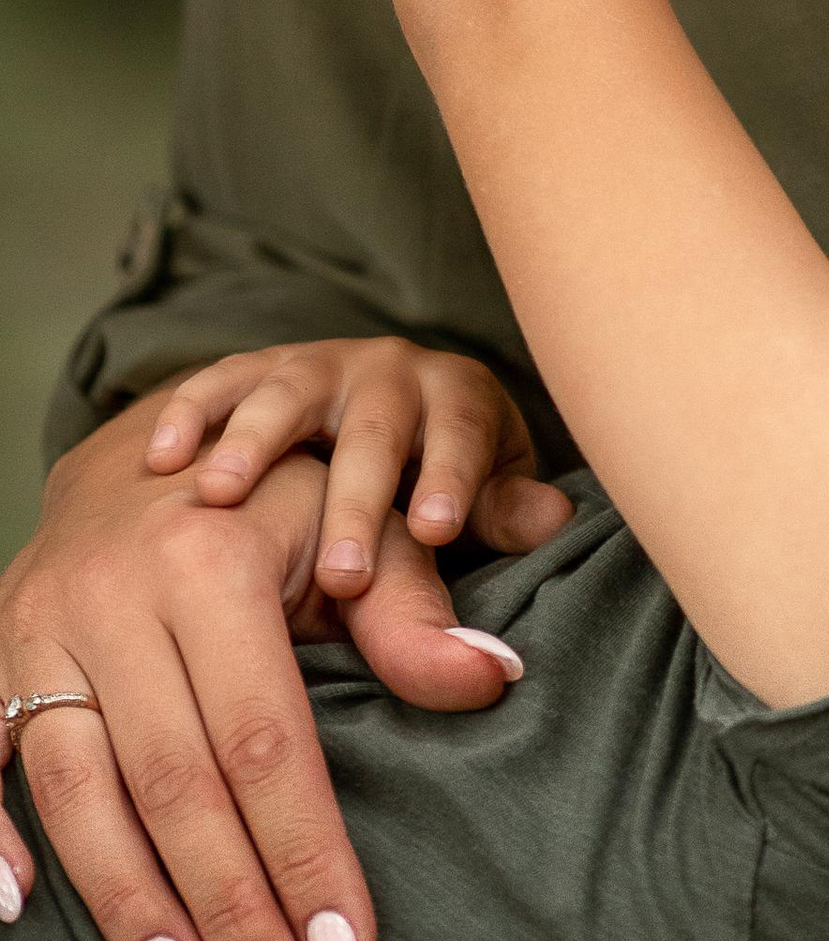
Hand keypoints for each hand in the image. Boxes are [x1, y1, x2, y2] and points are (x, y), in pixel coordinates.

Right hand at [0, 399, 535, 940]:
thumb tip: (493, 681)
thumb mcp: (357, 530)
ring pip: (74, 791)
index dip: (307, 856)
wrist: (150, 450)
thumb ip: (414, 613)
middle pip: (174, 784)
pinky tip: (18, 917)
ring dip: (131, 910)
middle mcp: (113, 596)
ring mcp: (35, 629)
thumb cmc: (278, 507)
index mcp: (212, 563)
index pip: (267, 742)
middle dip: (231, 912)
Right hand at [143, 336, 571, 598]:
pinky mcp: (256, 370)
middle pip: (375, 429)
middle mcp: (388, 370)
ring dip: (255, 441)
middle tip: (342, 576)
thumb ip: (503, 509)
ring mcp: (318, 364)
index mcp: (454, 394)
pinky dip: (190, 413)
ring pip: (288, 393)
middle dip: (357, 501)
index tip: (435, 532)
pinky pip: (219, 381)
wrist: (374, 406)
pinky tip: (161, 457)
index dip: (450, 478)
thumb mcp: (479, 489)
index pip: (460, 432)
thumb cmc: (435, 469)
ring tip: (224, 494)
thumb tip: (556, 522)